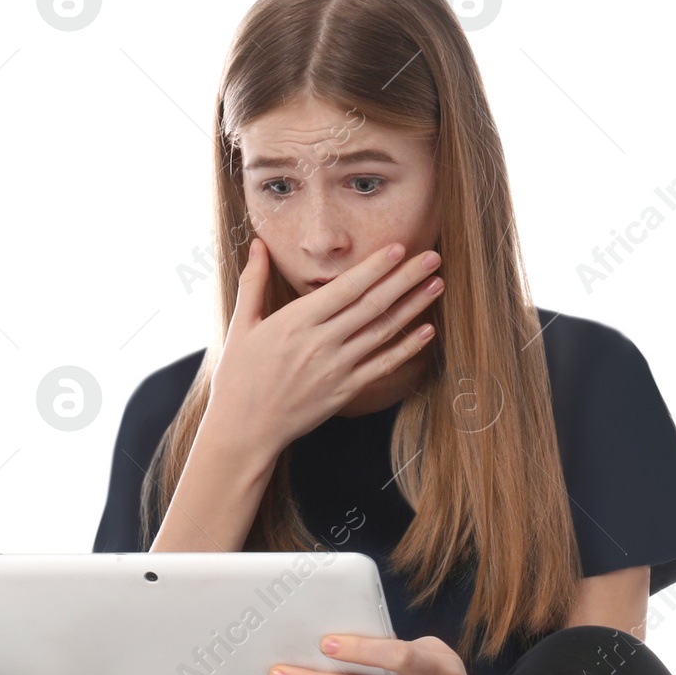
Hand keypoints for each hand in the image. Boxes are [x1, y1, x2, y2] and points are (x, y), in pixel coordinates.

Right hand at [205, 238, 444, 457]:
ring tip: (437, 285)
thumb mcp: (241, 326)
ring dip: (413, 307)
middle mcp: (320, 343)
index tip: (399, 247)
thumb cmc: (238, 377)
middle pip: (372, 305)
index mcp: (295, 322)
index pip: (344, 287)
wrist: (244, 430)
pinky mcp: (344, 392)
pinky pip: (382, 366)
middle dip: (405, 279)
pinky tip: (426, 332)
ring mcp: (336, 369)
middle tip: (432, 257)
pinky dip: (406, 348)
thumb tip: (257, 245)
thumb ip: (253, 282)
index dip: (375, 266)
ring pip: (382, 332)